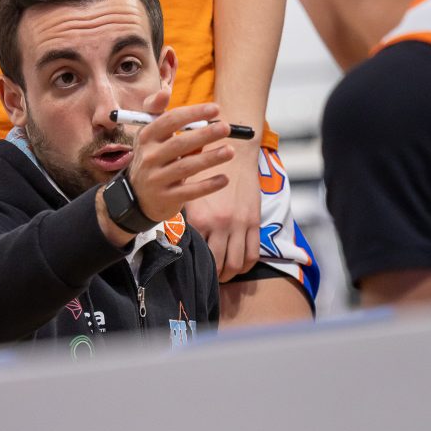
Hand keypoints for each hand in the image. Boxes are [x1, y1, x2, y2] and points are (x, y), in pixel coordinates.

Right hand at [124, 91, 233, 223]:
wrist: (136, 197)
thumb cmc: (151, 157)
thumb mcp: (149, 135)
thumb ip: (159, 112)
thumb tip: (165, 90)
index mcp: (147, 137)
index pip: (170, 121)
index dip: (193, 113)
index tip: (215, 109)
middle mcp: (149, 157)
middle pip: (180, 143)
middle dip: (205, 134)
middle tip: (226, 128)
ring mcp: (156, 179)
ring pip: (186, 167)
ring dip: (210, 158)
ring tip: (230, 151)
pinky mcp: (166, 198)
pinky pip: (190, 191)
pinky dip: (208, 185)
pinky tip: (224, 178)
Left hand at [185, 143, 261, 282]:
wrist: (235, 152)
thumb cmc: (207, 168)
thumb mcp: (189, 191)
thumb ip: (184, 214)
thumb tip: (175, 237)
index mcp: (200, 217)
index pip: (195, 253)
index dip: (193, 265)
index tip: (191, 270)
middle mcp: (220, 224)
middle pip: (216, 265)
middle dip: (211, 276)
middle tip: (208, 278)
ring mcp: (239, 225)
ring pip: (235, 265)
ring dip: (229, 275)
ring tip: (223, 275)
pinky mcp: (254, 222)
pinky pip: (252, 254)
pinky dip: (246, 265)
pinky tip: (239, 265)